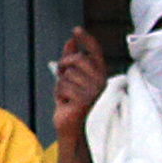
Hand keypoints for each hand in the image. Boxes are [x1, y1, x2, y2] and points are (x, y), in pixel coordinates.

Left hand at [49, 25, 107, 139]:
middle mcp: (101, 82)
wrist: (74, 132)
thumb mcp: (72, 81)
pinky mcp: (84, 100)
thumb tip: (70, 42)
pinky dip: (59, 95)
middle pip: (76, 60)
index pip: (95, 52)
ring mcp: (94, 92)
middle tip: (61, 76)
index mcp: (101, 76)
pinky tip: (67, 105)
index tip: (75, 30)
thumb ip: (72, 62)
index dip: (86, 40)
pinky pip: (63, 87)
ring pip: (67, 74)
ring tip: (67, 98)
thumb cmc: (74, 108)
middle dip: (64, 65)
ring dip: (61, 86)